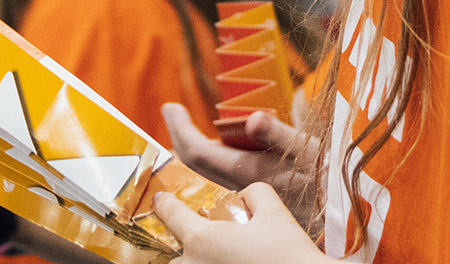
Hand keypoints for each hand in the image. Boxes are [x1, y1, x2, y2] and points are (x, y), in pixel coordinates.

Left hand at [152, 184, 325, 263]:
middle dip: (184, 250)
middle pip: (173, 257)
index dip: (164, 203)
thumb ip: (254, 193)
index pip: (171, 214)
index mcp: (201, 239)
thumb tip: (245, 195)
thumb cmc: (288, 255)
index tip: (161, 199)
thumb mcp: (274, 212)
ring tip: (220, 258)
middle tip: (205, 243)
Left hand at [162, 104, 319, 227]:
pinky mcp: (250, 207)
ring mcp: (242, 202)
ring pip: (204, 179)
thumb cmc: (328, 178)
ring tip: (187, 134)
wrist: (343, 215)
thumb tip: (254, 119)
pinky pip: (217, 186)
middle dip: (179, 139)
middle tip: (174, 115)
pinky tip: (215, 157)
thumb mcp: (309, 150)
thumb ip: (280, 134)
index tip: (170, 107)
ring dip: (191, 155)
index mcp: (248, 172)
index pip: (197, 152)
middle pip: (193, 168)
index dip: (180, 129)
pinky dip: (208, 168)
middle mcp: (238, 191)